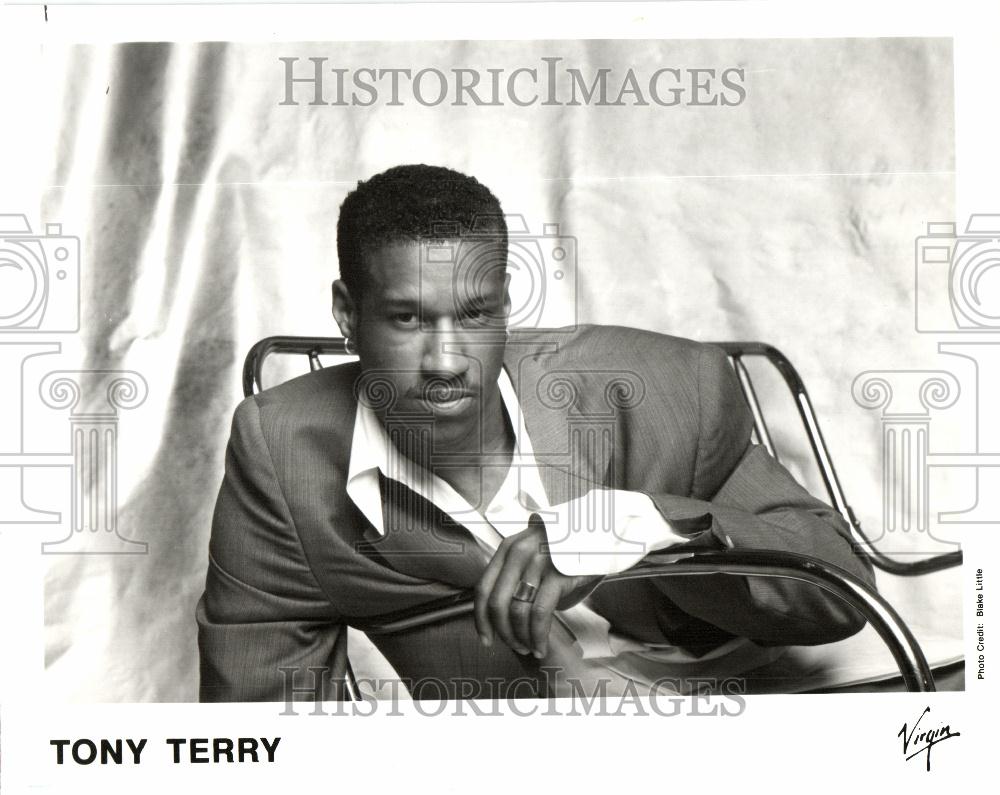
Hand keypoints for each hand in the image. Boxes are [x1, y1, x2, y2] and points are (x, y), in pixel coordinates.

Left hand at [474, 514, 601, 658]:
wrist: (597, 534)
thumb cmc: (563, 551)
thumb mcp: (532, 554)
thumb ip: (515, 577)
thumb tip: (503, 617)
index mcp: (507, 550)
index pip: (483, 589)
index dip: (481, 619)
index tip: (486, 639)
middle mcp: (517, 554)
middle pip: (497, 603)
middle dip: (503, 633)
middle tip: (515, 647)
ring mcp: (537, 563)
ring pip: (517, 611)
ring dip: (521, 637)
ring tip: (530, 648)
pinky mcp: (558, 574)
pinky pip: (540, 613)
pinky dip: (538, 635)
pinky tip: (541, 645)